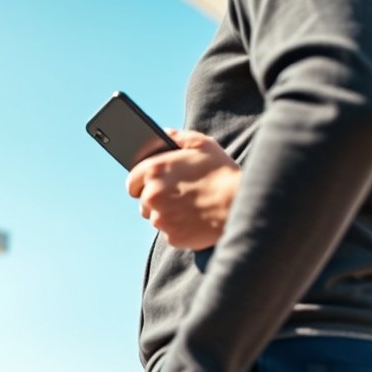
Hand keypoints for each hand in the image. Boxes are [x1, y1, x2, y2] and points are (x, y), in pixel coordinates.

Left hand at [127, 129, 240, 249]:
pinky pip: (169, 233)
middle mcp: (152, 195)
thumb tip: (164, 134)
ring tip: (189, 206)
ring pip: (156, 218)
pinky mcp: (172, 237)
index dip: (140, 183)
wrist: (240, 204)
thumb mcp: (203, 144)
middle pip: (143, 201)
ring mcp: (161, 218)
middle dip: (156, 198)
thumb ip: (178, 137)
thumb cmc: (222, 172)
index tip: (148, 185)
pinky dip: (179, 228)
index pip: (131, 181)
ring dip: (167, 214)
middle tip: (177, 194)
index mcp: (154, 170)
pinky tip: (195, 219)